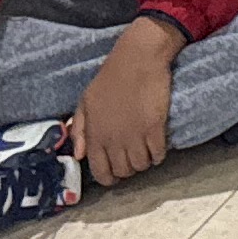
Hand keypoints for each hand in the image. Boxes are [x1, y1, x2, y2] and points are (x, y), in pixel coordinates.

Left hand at [71, 16, 182, 186]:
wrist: (137, 60)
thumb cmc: (109, 79)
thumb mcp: (85, 102)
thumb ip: (79, 130)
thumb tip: (79, 155)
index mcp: (95, 135)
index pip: (100, 171)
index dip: (109, 177)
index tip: (115, 173)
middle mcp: (113, 140)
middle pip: (124, 171)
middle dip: (128, 169)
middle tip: (132, 157)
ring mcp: (135, 136)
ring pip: (141, 166)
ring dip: (144, 162)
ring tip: (145, 151)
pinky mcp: (155, 129)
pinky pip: (158, 154)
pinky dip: (158, 155)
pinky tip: (157, 147)